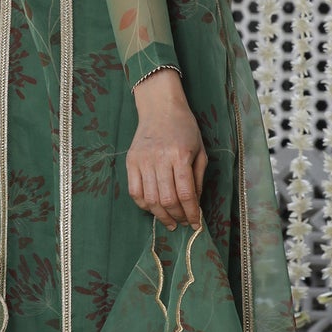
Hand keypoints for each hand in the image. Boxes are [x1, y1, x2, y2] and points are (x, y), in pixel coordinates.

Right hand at [126, 69, 206, 230]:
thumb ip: (198, 178)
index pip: (185, 194)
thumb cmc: (184, 128)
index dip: (191, 213)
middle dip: (177, 216)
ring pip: (150, 199)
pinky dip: (144, 205)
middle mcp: (160, 158)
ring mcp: (143, 160)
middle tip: (183, 223)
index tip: (196, 223)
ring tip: (169, 221)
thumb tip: (195, 204)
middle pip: (167, 199)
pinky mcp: (130, 161)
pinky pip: (134, 191)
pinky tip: (153, 209)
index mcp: (180, 155)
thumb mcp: (200, 150)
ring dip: (161, 215)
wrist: (160, 108)